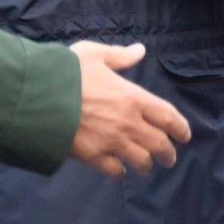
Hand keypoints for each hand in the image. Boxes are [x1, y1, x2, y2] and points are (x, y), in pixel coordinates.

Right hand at [66, 42, 191, 178]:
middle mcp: (128, 124)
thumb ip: (119, 56)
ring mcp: (112, 143)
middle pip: (159, 144)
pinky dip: (120, 172)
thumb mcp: (94, 54)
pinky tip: (119, 170)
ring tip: (146, 167)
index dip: (180, 128)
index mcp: (133, 98)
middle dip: (167, 153)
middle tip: (168, 158)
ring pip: (140, 161)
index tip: (185, 136)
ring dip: (146, 165)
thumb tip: (140, 50)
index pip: (168, 116)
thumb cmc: (67, 72)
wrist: (38, 98)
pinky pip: (114, 171)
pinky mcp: (93, 157)